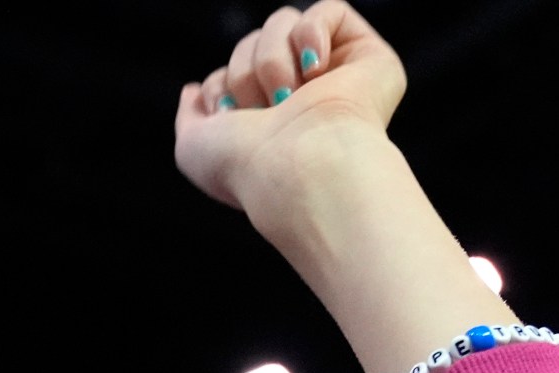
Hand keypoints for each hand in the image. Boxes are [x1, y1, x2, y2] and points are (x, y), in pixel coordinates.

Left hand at [173, 3, 405, 214]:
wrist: (298, 169)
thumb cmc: (247, 168)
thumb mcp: (193, 148)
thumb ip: (189, 117)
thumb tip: (194, 90)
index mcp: (266, 122)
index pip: (230, 74)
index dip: (219, 86)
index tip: (226, 117)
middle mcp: (303, 100)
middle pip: (254, 43)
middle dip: (243, 72)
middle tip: (262, 111)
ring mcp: (338, 79)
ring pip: (284, 24)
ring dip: (271, 59)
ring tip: (287, 98)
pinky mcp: (369, 60)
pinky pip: (330, 11)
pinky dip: (311, 32)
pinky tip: (315, 70)